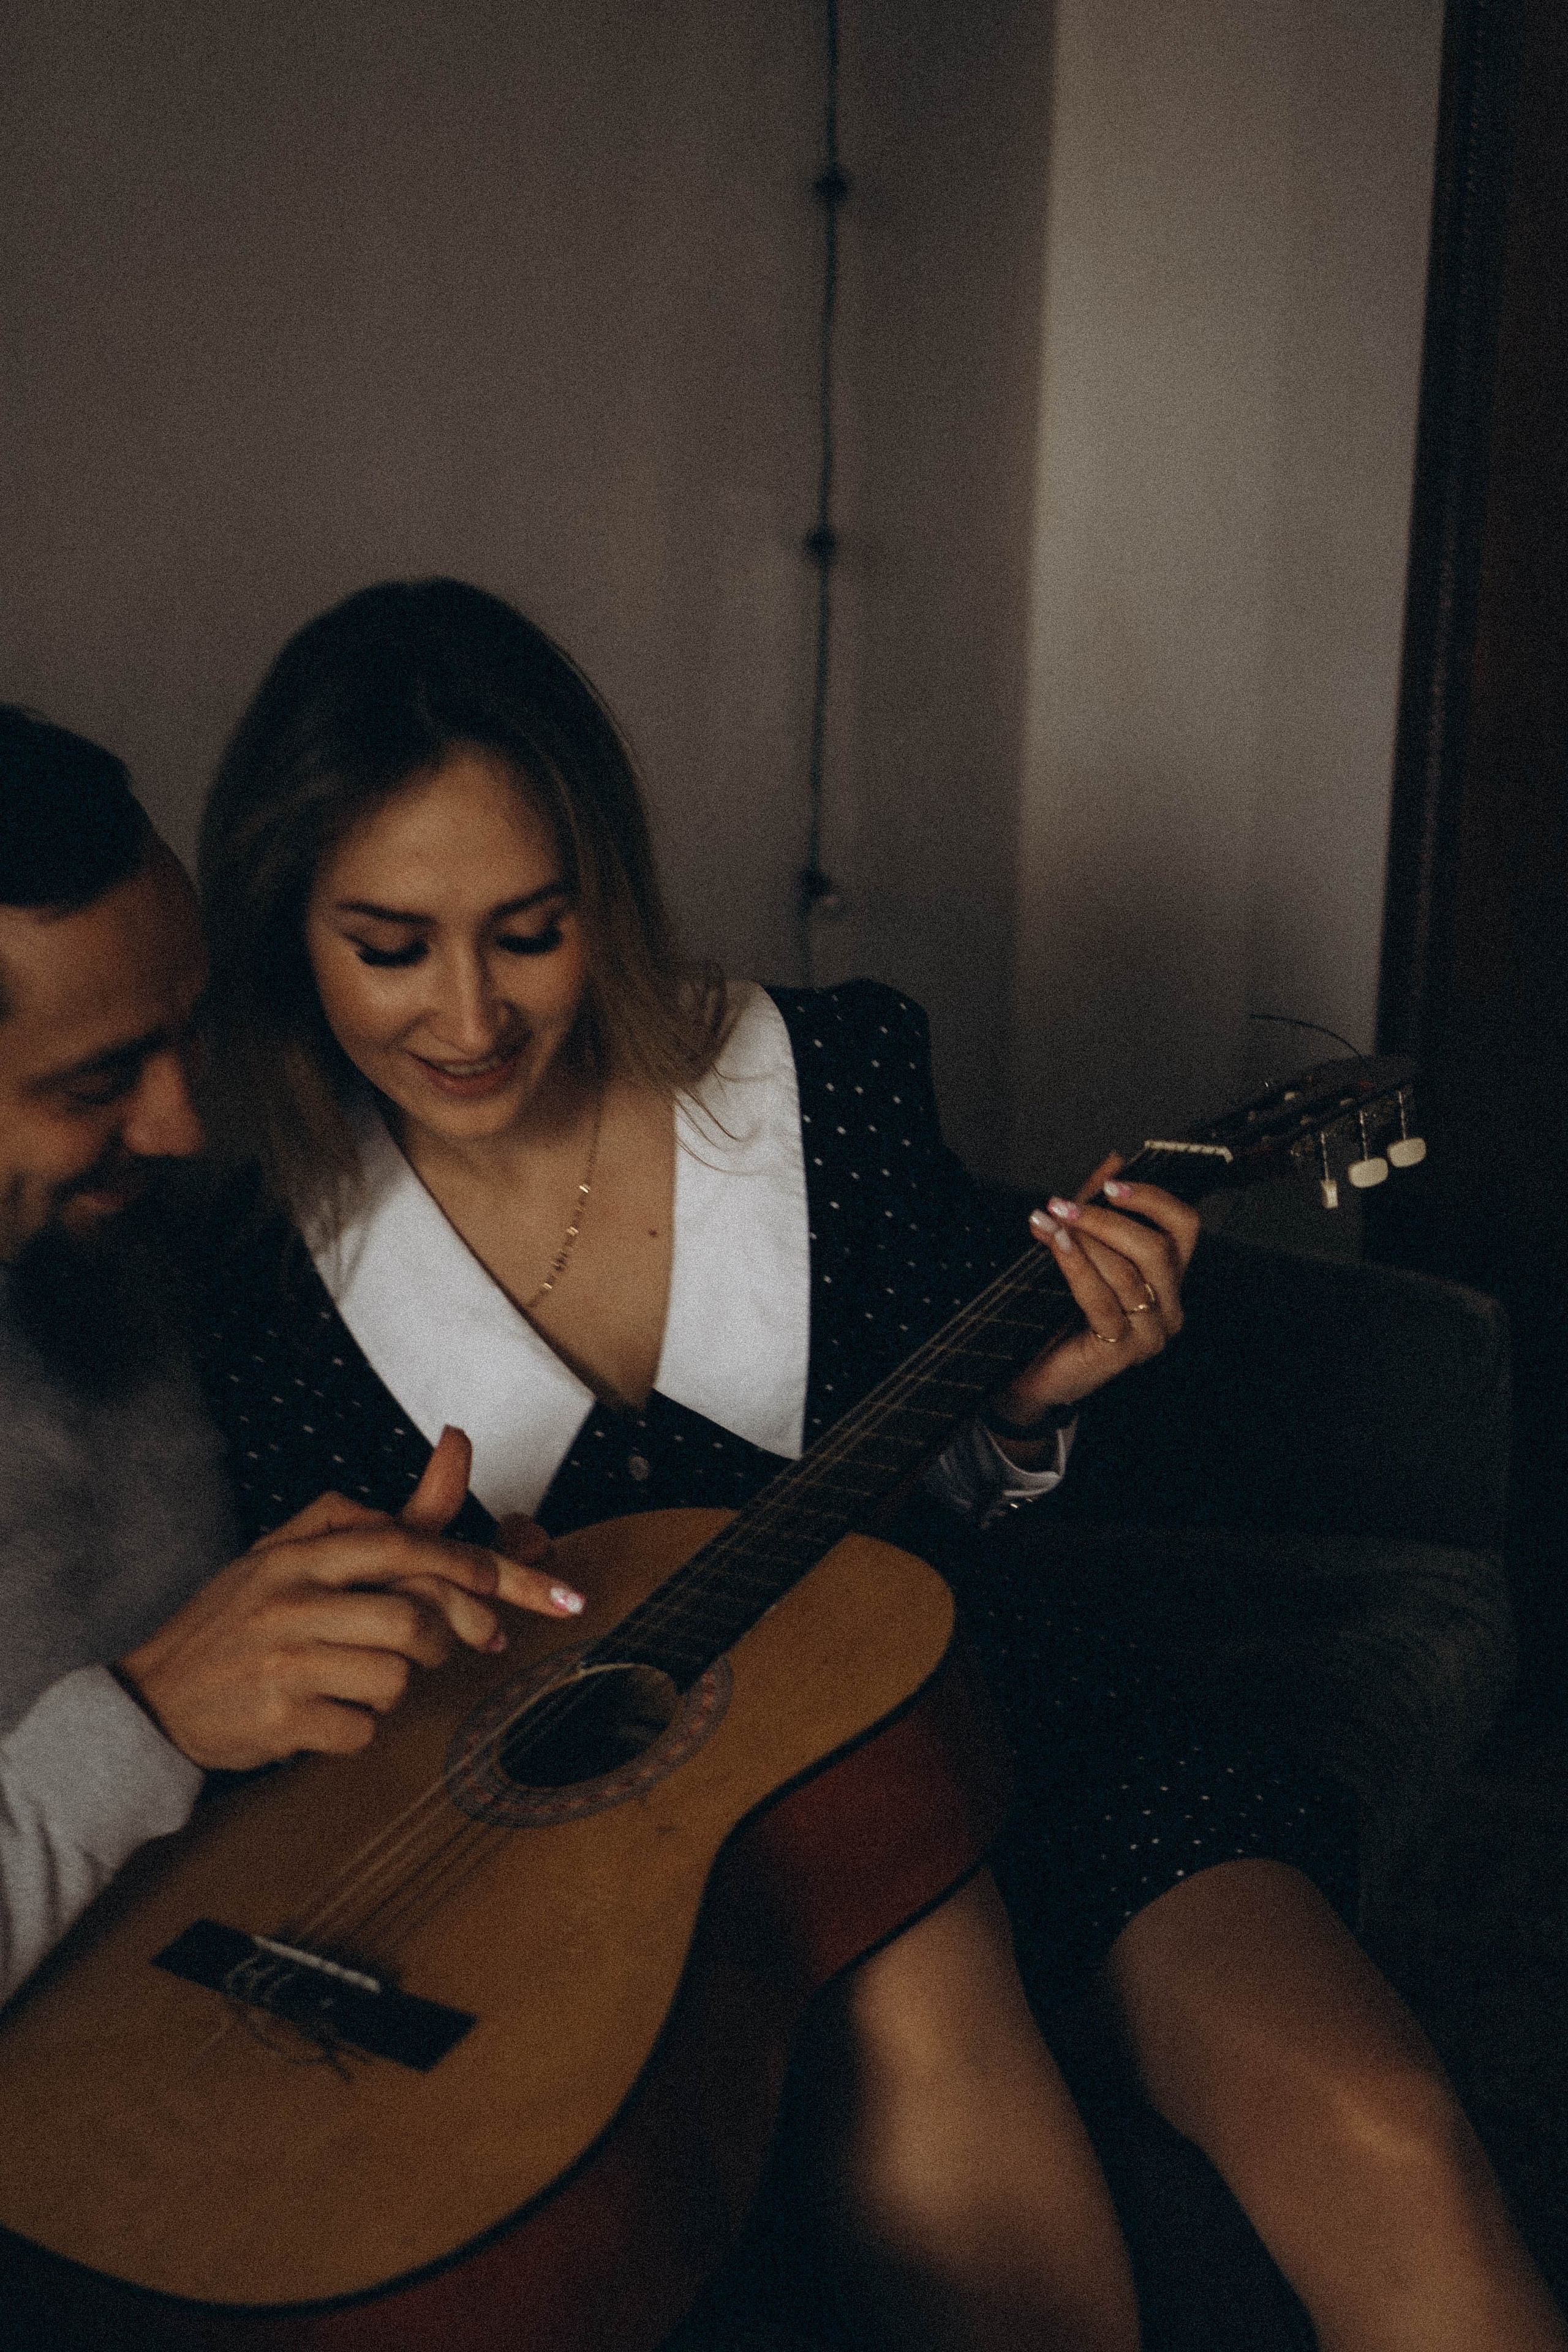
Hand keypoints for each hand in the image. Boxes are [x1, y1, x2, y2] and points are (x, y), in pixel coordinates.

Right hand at [118, 1428, 581, 1770]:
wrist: (154, 1699)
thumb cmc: (243, 1618)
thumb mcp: (300, 1553)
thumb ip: (386, 1512)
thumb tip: (460, 1444)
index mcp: (301, 1554)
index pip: (405, 1547)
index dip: (474, 1567)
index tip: (531, 1588)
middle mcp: (293, 1600)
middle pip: (415, 1619)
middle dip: (454, 1637)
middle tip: (467, 1644)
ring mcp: (285, 1662)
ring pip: (397, 1678)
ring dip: (397, 1685)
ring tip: (359, 1677)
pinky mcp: (281, 1720)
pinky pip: (364, 1728)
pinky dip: (359, 1726)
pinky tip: (326, 1713)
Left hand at [986, 1156, 1199, 1449]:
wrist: (1036, 1371)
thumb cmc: (1063, 1312)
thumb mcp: (1084, 1253)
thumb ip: (1099, 1210)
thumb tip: (1113, 1160)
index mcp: (1169, 1279)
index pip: (1185, 1227)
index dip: (1154, 1199)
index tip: (1113, 1184)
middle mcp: (1170, 1307)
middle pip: (1157, 1248)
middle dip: (1107, 1220)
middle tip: (1064, 1205)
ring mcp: (1150, 1334)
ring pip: (1128, 1273)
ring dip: (1084, 1240)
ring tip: (1048, 1221)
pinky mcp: (1122, 1352)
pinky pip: (1101, 1300)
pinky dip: (1075, 1266)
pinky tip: (1054, 1245)